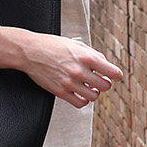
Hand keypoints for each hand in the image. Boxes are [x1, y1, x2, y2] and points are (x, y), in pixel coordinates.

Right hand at [0, 27, 123, 107]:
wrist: (30, 51)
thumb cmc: (51, 45)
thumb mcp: (75, 44)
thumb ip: (92, 54)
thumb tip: (105, 64)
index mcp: (86, 57)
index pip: (112, 72)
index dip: (117, 75)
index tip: (117, 76)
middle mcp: (79, 71)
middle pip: (105, 86)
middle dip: (105, 83)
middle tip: (100, 81)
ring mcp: (70, 83)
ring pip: (94, 96)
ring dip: (94, 92)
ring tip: (89, 87)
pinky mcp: (60, 92)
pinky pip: (80, 103)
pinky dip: (84, 100)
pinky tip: (81, 94)